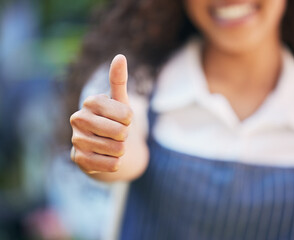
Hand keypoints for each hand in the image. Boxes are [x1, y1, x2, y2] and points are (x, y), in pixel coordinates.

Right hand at [70, 55, 132, 173]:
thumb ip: (119, 80)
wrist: (104, 146)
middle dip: (125, 135)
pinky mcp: (78, 159)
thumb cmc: (115, 120)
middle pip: (121, 132)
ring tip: (113, 145)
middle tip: (118, 134)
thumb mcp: (121, 101)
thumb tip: (120, 56)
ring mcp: (76, 139)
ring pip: (116, 149)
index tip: (124, 119)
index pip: (126, 114)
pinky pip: (110, 165)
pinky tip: (109, 157)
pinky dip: (115, 163)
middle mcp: (78, 118)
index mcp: (91, 101)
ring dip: (121, 150)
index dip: (131, 120)